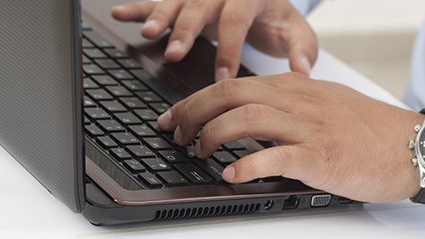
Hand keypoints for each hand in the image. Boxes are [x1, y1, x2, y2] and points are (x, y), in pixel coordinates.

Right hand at [111, 0, 317, 80]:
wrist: (266, 1)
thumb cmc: (278, 20)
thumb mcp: (296, 32)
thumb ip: (301, 50)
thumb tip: (302, 71)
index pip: (238, 19)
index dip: (230, 47)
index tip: (223, 76)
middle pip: (203, 6)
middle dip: (187, 29)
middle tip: (175, 53)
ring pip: (179, 1)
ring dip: (161, 16)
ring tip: (149, 32)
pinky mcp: (186, 0)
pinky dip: (140, 8)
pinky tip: (121, 13)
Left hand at [157, 73, 424, 202]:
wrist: (415, 144)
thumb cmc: (371, 129)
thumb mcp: (324, 104)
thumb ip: (289, 105)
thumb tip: (253, 117)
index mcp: (295, 87)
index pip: (233, 84)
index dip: (196, 100)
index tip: (175, 117)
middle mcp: (297, 101)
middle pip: (230, 95)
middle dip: (192, 112)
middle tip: (174, 133)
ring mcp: (309, 127)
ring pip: (246, 119)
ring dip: (212, 135)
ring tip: (198, 152)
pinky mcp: (322, 156)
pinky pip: (276, 156)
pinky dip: (248, 165)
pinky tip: (231, 174)